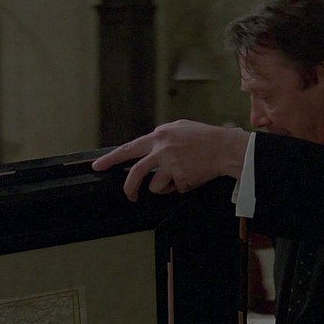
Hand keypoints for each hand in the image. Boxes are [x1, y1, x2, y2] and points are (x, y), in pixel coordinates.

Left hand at [92, 120, 248, 200]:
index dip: (110, 159)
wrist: (226, 148)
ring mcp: (170, 164)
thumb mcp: (179, 128)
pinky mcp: (180, 177)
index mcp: (158, 136)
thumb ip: (162, 137)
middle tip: (130, 195)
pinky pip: (174, 189)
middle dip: (129, 188)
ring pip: (155, 186)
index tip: (97, 166)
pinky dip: (181, 187)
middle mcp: (161, 149)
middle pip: (135, 174)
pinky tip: (192, 176)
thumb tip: (148, 147)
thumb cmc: (205, 137)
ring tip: (179, 177)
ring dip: (165, 187)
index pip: (128, 149)